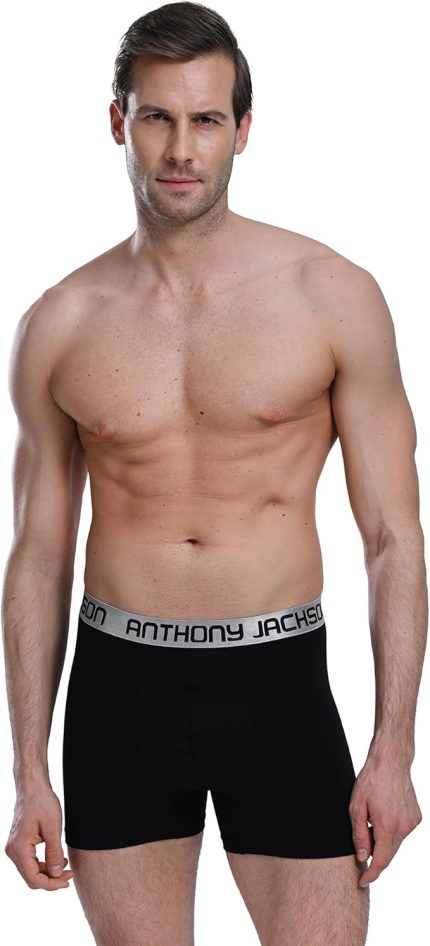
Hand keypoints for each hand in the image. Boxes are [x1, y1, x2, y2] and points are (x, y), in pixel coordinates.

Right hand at [4, 783, 74, 889]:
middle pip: (31, 877)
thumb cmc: (42, 802)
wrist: (32, 787)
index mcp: (19, 848)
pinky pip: (29, 861)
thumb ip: (54, 853)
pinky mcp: (18, 843)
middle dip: (51, 879)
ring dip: (47, 872)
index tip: (67, 881)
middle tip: (69, 874)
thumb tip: (57, 874)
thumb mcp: (53, 828)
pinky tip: (56, 859)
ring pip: (30, 871)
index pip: (34, 879)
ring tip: (65, 865)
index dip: (51, 884)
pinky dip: (43, 864)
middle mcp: (12, 850)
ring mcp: (13, 847)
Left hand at [348, 755, 421, 886]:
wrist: (391, 762)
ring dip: (383, 841)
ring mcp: (412, 823)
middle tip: (361, 853)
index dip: (371, 874)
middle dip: (375, 858)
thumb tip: (362, 857)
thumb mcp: (356, 806)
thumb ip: (359, 834)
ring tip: (371, 822)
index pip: (380, 860)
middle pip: (389, 854)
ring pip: (395, 843)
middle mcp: (403, 827)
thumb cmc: (371, 780)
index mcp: (387, 826)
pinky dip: (391, 831)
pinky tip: (383, 816)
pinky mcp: (416, 817)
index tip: (363, 882)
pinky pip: (402, 832)